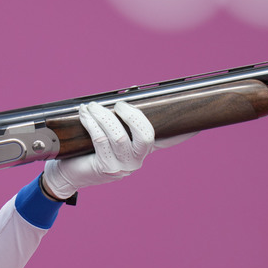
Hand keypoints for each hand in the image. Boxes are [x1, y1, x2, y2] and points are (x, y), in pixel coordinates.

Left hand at [42, 101, 191, 199]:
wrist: (68, 173)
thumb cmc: (88, 148)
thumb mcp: (107, 132)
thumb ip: (119, 117)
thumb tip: (128, 94)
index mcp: (142, 149)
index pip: (168, 140)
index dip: (184, 133)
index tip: (199, 125)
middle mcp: (137, 160)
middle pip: (146, 135)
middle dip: (132, 114)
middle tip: (118, 104)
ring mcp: (123, 167)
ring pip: (119, 136)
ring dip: (103, 116)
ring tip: (92, 106)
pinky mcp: (106, 168)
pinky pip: (101, 141)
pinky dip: (92, 124)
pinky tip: (85, 115)